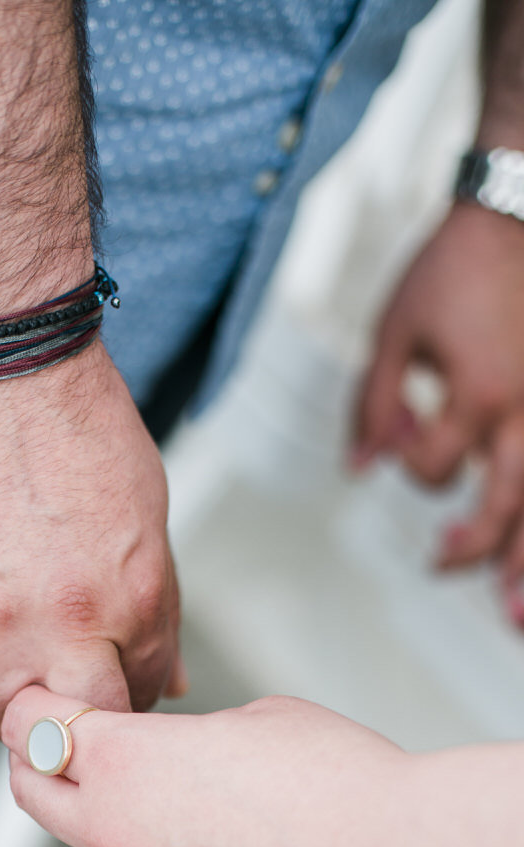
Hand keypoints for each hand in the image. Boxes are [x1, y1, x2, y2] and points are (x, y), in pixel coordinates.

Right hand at [0, 343, 182, 738]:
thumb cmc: (75, 418)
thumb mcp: (146, 514)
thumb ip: (155, 608)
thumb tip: (166, 678)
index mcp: (129, 599)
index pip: (135, 702)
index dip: (122, 703)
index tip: (107, 688)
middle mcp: (60, 620)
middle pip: (64, 735)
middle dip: (65, 725)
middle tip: (56, 698)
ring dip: (0, 699)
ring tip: (5, 659)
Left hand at [3, 686, 426, 846]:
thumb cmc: (346, 785)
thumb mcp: (258, 720)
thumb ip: (193, 739)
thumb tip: (183, 757)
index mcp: (127, 758)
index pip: (32, 726)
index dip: (33, 712)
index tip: (38, 713)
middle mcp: (114, 833)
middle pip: (34, 797)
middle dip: (43, 773)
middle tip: (64, 766)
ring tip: (160, 845)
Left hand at [353, 203, 523, 623]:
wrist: (520, 209)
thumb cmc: (456, 266)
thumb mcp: (394, 331)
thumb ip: (374, 404)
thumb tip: (359, 468)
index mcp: (474, 393)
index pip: (431, 463)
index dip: (407, 459)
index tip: (402, 433)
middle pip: (505, 506)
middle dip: (475, 553)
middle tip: (443, 569)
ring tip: (517, 617)